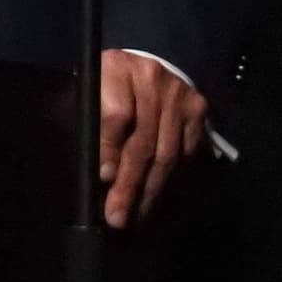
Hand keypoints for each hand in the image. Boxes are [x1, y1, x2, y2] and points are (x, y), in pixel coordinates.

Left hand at [97, 50, 204, 230]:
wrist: (139, 65)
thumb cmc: (102, 90)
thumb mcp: (85, 98)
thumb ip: (87, 129)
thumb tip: (100, 176)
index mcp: (114, 68)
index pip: (116, 115)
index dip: (110, 149)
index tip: (103, 179)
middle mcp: (150, 76)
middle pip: (142, 140)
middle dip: (129, 185)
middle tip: (117, 216)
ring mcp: (177, 92)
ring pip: (167, 152)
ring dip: (150, 190)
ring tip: (137, 216)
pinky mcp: (197, 106)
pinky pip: (186, 151)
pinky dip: (172, 177)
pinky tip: (156, 195)